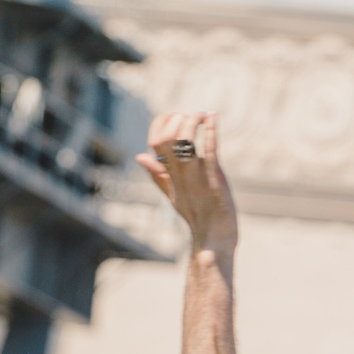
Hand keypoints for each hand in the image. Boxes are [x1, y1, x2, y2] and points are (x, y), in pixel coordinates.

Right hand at [136, 111, 238, 254]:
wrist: (213, 237)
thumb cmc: (196, 215)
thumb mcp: (172, 194)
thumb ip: (157, 175)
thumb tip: (139, 156)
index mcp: (169, 174)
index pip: (155, 142)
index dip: (161, 124)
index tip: (173, 118)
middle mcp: (179, 172)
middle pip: (167, 137)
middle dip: (177, 119)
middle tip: (191, 118)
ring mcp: (195, 174)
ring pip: (185, 139)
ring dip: (193, 121)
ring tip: (202, 117)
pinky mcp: (214, 176)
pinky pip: (210, 148)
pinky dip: (211, 129)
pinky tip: (211, 115)